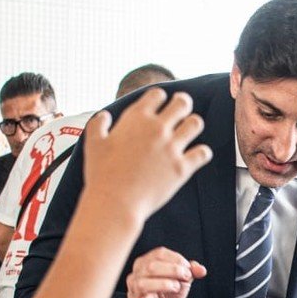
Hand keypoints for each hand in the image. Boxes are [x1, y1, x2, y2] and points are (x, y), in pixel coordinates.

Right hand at [79, 87, 211, 221]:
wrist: (115, 203)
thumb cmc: (102, 175)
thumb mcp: (93, 144)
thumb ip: (98, 125)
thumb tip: (105, 116)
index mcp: (136, 119)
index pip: (157, 94)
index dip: (160, 98)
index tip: (160, 105)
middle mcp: (157, 129)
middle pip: (182, 103)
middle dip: (183, 104)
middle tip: (181, 112)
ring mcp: (171, 148)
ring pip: (196, 124)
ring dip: (193, 126)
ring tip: (188, 132)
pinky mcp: (182, 168)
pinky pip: (203, 153)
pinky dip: (202, 153)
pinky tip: (196, 156)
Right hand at [126, 248, 206, 297]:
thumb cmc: (167, 296)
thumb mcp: (181, 281)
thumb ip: (191, 272)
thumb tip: (201, 269)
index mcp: (146, 264)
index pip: (159, 254)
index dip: (176, 259)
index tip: (189, 268)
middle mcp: (136, 276)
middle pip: (151, 267)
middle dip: (172, 270)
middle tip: (186, 277)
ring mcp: (133, 293)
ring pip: (141, 284)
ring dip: (162, 284)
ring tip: (176, 287)